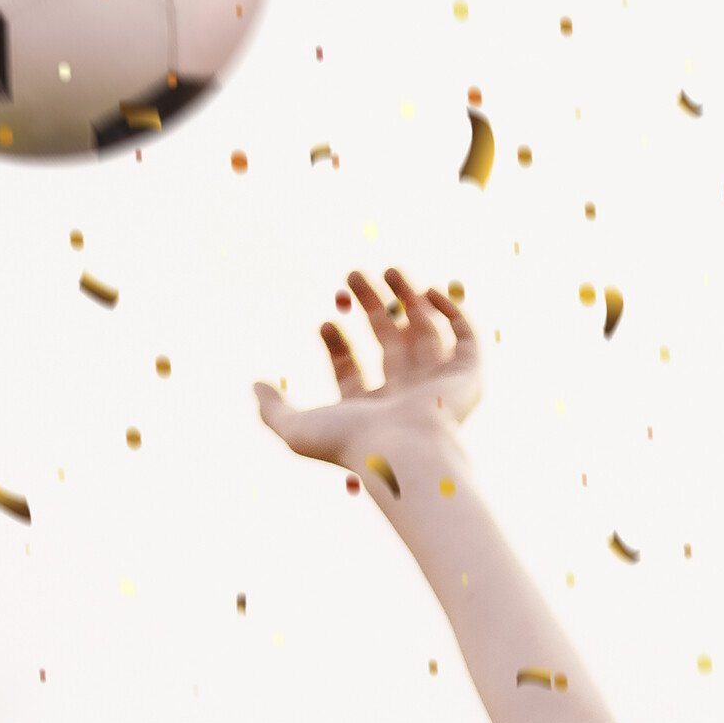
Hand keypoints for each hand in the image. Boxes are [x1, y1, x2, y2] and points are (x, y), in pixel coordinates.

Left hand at [254, 267, 481, 469]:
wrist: (405, 453)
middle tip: (351, 275)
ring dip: (409, 300)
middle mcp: (406, 396)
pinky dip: (453, 312)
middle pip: (389, 343)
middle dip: (371, 308)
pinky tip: (430, 291)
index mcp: (373, 411)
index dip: (337, 346)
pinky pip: (467, 337)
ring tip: (389, 269)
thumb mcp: (298, 429)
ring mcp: (439, 385)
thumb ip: (273, 410)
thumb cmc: (353, 445)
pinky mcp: (468, 377)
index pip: (353, 371)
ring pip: (426, 333)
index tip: (324, 323)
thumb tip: (255, 385)